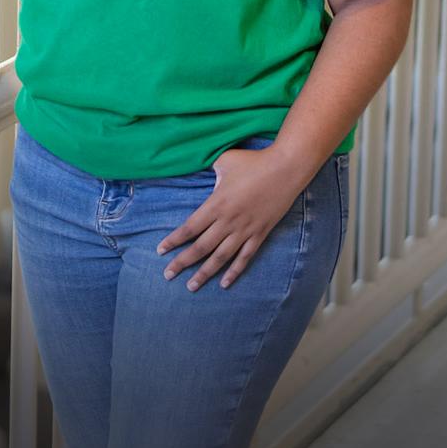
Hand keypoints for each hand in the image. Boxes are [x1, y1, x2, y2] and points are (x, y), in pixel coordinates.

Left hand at [156, 147, 300, 291]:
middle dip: (182, 262)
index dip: (174, 240)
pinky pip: (245, 257)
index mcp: (216, 204)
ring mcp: (245, 229)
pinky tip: (224, 284)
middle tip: (167, 275)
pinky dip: (234, 272)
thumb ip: (209, 168)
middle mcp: (228, 221)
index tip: (160, 251)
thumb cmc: (253, 161)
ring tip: (191, 286)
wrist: (286, 168)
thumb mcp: (224, 160)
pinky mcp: (261, 233)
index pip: (189, 228)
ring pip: (220, 257)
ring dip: (205, 273)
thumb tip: (198, 165)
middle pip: (201, 247)